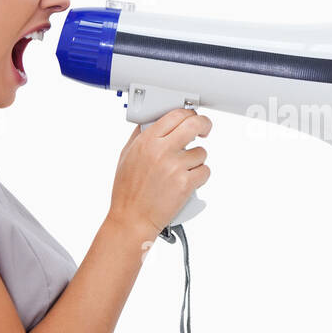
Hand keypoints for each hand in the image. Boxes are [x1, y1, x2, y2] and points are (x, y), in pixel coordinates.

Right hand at [107, 108, 211, 240]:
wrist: (132, 219)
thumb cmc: (127, 192)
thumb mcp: (126, 156)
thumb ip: (139, 136)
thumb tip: (151, 121)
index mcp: (147, 141)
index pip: (175, 114)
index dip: (188, 113)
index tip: (192, 118)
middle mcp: (161, 151)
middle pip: (194, 124)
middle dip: (204, 125)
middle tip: (205, 131)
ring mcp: (175, 167)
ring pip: (202, 152)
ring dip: (197, 160)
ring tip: (183, 171)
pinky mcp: (186, 183)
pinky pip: (205, 171)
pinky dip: (200, 177)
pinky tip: (188, 182)